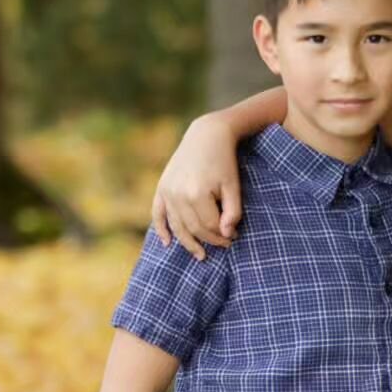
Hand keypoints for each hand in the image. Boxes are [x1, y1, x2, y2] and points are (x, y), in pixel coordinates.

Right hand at [151, 116, 243, 261]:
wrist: (206, 135)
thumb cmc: (224, 161)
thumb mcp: (233, 185)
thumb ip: (233, 212)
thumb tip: (226, 235)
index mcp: (197, 193)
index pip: (211, 226)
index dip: (224, 236)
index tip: (234, 238)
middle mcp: (178, 194)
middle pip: (194, 228)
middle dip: (210, 240)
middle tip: (224, 246)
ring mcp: (167, 191)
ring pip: (177, 226)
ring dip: (188, 243)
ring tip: (200, 255)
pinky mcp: (161, 187)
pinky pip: (157, 213)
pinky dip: (161, 229)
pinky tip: (166, 244)